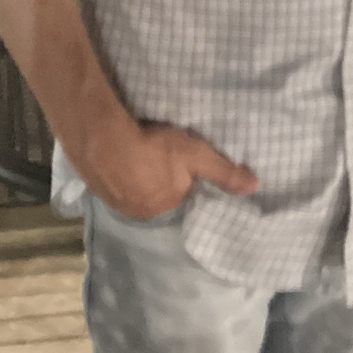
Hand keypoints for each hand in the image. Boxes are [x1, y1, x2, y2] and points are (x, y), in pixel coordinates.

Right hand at [78, 117, 259, 220]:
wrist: (104, 140)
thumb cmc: (156, 148)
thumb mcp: (197, 156)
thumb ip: (225, 172)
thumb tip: (256, 187)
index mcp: (167, 205)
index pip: (181, 193)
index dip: (183, 176)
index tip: (179, 161)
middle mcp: (142, 212)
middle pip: (158, 194)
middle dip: (160, 178)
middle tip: (158, 155)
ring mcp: (117, 203)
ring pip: (135, 191)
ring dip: (137, 177)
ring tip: (138, 155)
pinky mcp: (96, 191)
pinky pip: (114, 185)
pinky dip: (118, 175)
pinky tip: (118, 159)